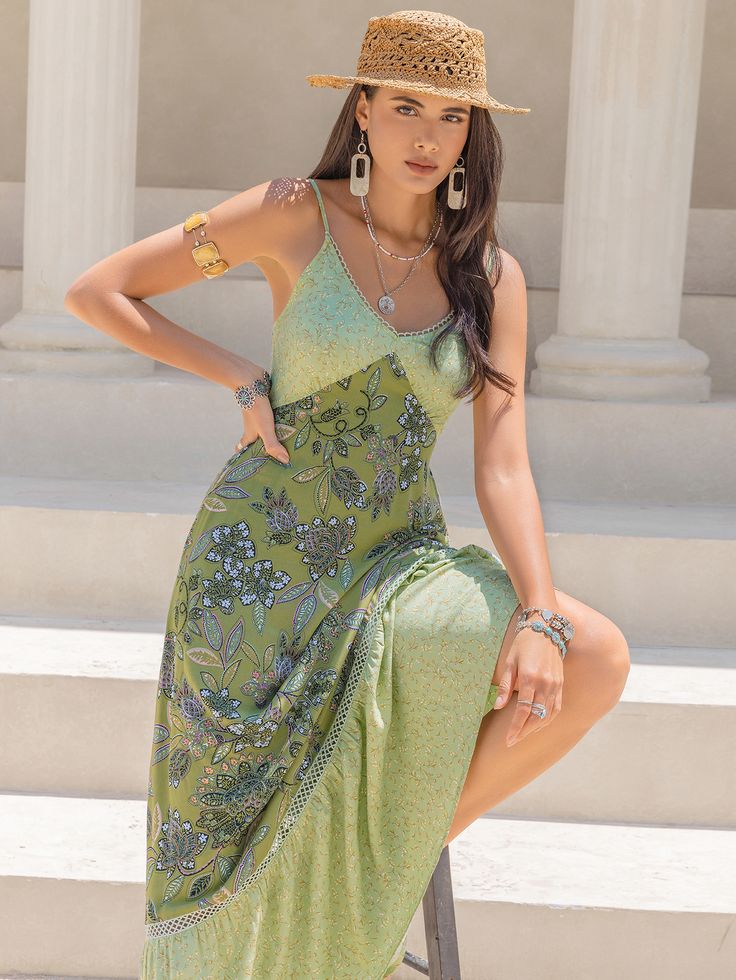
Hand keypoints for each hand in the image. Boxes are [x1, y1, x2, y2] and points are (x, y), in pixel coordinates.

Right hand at [232, 364, 289, 465]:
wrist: (249, 379)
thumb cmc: (256, 407)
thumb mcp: (265, 429)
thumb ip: (273, 445)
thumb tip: (285, 461)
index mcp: (250, 434)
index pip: (244, 448)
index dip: (246, 456)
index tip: (251, 466)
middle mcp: (254, 425)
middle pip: (256, 438)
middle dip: (263, 446)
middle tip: (275, 456)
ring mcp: (260, 415)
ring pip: (265, 426)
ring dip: (273, 432)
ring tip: (287, 440)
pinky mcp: (266, 404)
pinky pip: (273, 414)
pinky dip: (280, 418)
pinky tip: (291, 420)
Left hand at [493, 628, 562, 745]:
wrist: (546, 629)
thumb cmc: (523, 644)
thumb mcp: (509, 662)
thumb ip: (505, 686)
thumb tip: (499, 707)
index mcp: (530, 678)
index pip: (523, 710)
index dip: (515, 727)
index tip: (508, 740)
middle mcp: (545, 684)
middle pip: (536, 717)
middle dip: (524, 732)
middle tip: (513, 741)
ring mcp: (555, 685)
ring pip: (547, 715)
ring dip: (535, 728)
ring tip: (523, 735)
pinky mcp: (561, 684)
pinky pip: (556, 708)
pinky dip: (548, 719)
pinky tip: (538, 724)